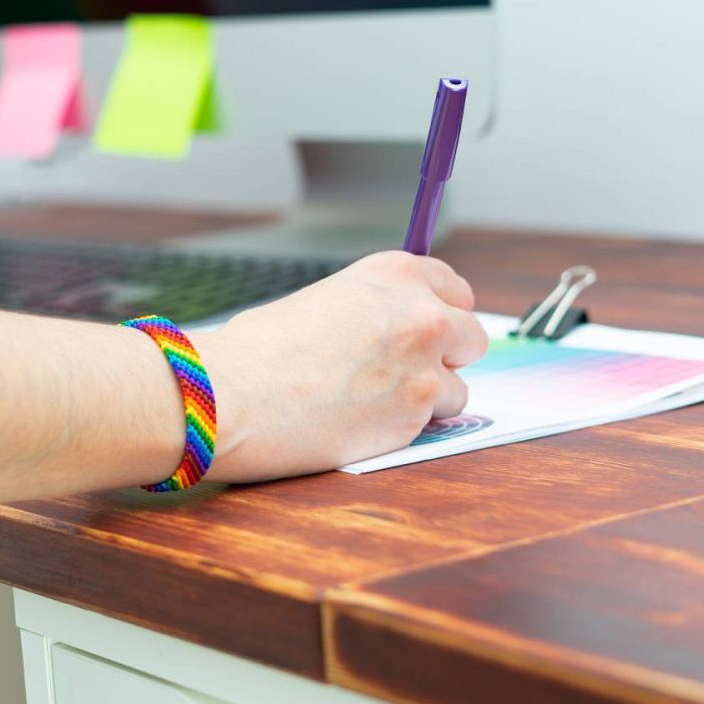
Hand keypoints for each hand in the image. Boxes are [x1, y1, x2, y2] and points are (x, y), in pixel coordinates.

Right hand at [193, 251, 486, 482]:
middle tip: (403, 371)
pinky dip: (407, 428)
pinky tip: (364, 422)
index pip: (455, 289)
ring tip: (374, 403)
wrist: (232, 395)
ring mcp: (424, 369)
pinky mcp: (415, 419)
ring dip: (426, 397)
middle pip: (471, 337)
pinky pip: (434, 425)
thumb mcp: (324, 301)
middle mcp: (420, 315)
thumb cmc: (257, 350)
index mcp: (394, 275)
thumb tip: (389, 333)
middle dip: (444, 355)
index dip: (438, 312)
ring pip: (457, 387)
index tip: (424, 329)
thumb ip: (372, 311)